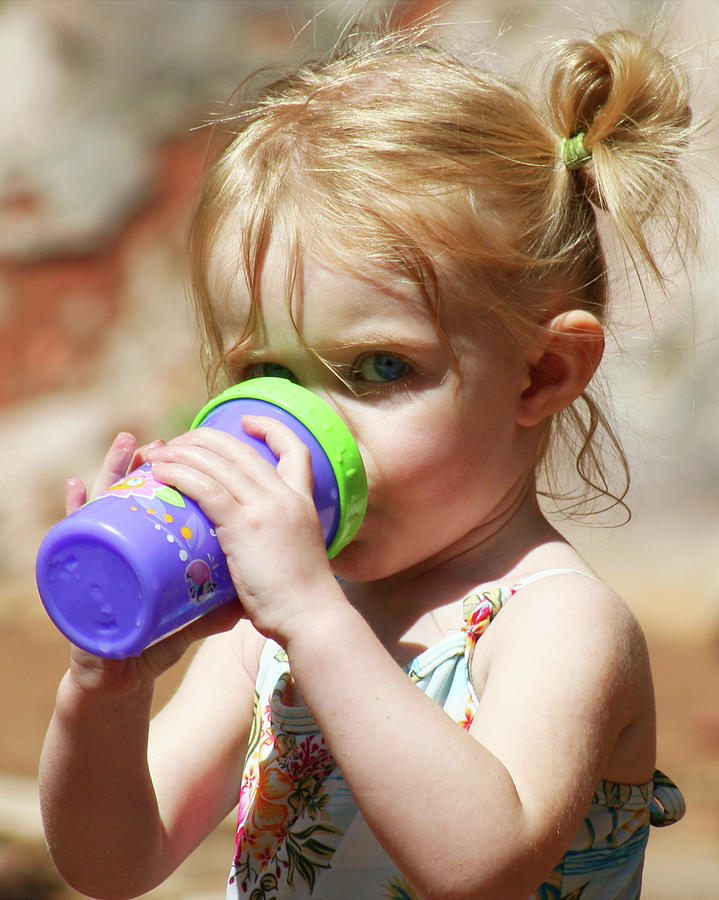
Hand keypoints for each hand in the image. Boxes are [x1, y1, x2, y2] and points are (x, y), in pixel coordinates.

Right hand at [63, 433, 243, 695]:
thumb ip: (219, 607)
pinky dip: (74, 512)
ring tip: (128, 445)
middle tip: (162, 444)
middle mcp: (130, 544)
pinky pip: (79, 535)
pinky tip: (74, 490)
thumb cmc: (154, 639)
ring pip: (109, 503)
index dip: (183, 479)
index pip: (171, 506)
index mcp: (157, 549)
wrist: (121, 673)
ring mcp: (107, 553)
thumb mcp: (193, 619)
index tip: (197, 453)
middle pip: (140, 494)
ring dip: (114, 471)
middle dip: (152, 465)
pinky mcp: (86, 569)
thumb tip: (254, 598)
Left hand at [147, 416, 342, 645]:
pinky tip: (162, 471)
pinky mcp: (246, 525)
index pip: (295, 450)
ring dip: (184, 452)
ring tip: (158, 453)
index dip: (270, 429)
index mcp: (303, 502)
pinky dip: (181, 474)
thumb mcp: (295, 559)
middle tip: (179, 443)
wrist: (312, 616)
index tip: (247, 422)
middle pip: (241, 449)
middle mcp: (285, 496)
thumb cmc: (302, 602)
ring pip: (219, 463)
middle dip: (205, 439)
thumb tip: (245, 563)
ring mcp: (267, 507)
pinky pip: (207, 488)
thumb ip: (272, 549)